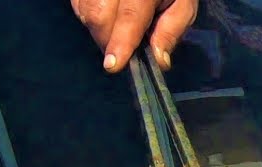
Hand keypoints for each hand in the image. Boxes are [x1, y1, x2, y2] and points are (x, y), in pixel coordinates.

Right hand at [71, 0, 198, 72]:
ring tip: (117, 31)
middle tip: (122, 50)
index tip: (113, 65)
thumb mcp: (183, 6)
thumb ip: (171, 31)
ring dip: (97, 31)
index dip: (120, 42)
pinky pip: (78, 5)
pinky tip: (106, 18)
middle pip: (99, 15)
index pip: (129, 16)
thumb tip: (159, 60)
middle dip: (107, 41)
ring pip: (85, 11)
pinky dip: (88, 18)